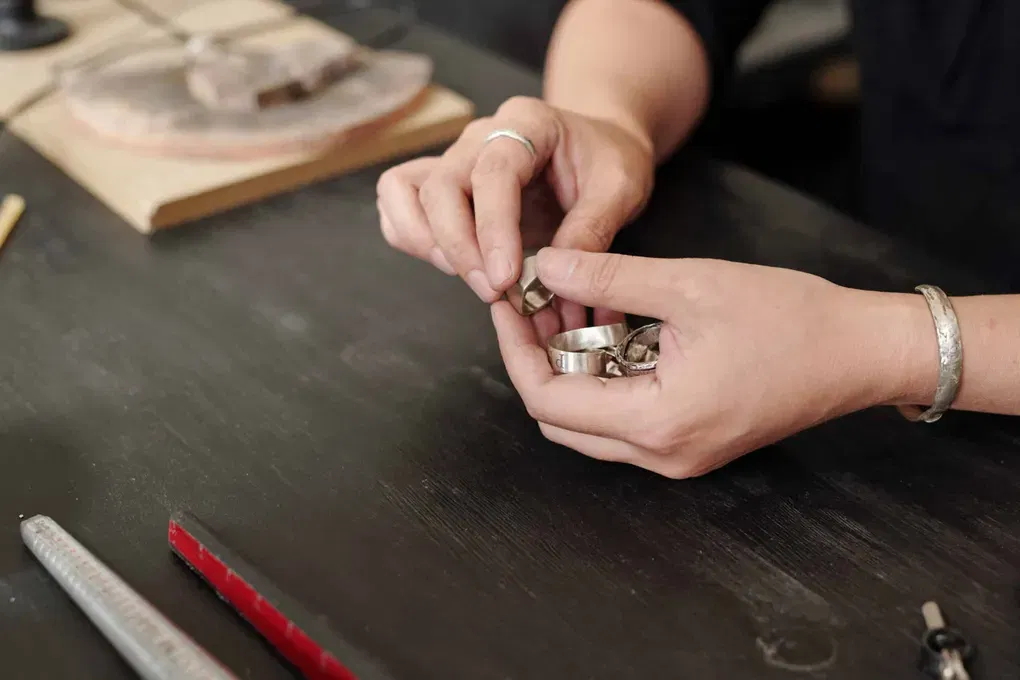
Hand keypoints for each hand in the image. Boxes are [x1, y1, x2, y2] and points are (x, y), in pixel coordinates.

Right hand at [376, 96, 654, 332]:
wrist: (597, 147)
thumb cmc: (608, 161)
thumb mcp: (622, 187)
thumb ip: (592, 227)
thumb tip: (553, 274)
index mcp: (527, 123)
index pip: (493, 174)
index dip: (493, 229)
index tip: (505, 279)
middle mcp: (480, 136)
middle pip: (440, 186)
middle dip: (459, 247)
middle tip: (493, 291)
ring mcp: (455, 158)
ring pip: (403, 190)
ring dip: (426, 242)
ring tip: (470, 278)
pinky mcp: (444, 185)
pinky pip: (399, 203)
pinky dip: (412, 237)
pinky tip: (452, 265)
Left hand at [491, 248, 927, 477]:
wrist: (862, 352)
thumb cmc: (791, 318)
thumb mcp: (691, 283)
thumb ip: (610, 275)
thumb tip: (547, 264)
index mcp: (656, 422)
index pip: (548, 400)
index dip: (516, 349)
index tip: (508, 302)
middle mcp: (660, 454)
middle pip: (561, 418)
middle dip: (539, 356)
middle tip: (534, 301)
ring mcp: (677, 454)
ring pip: (590, 419)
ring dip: (573, 363)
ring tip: (572, 301)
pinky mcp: (691, 441)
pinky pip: (625, 416)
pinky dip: (607, 373)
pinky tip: (612, 321)